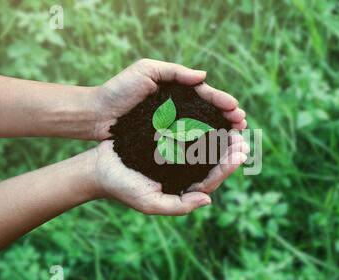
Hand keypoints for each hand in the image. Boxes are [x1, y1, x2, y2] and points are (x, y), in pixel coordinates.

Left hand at [90, 58, 246, 139]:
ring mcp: (170, 125)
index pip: (205, 95)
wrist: (96, 114)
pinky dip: (201, 146)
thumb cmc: (119, 90)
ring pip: (201, 129)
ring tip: (235, 138)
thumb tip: (203, 76)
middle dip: (227, 119)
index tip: (237, 110)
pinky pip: (186, 143)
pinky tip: (213, 151)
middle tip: (242, 125)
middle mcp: (176, 109)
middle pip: (208, 113)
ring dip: (219, 134)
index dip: (222, 102)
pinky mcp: (162, 140)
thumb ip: (174, 71)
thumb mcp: (145, 70)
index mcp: (175, 91)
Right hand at [92, 138, 248, 214]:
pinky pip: (189, 132)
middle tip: (242, 137)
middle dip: (229, 150)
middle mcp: (183, 171)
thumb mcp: (150, 203)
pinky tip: (210, 113)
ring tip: (232, 123)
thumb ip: (179, 206)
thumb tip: (208, 200)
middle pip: (212, 161)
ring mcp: (176, 155)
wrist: (99, 167)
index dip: (227, 167)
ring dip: (219, 135)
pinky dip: (201, 123)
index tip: (240, 154)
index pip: (212, 179)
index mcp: (183, 188)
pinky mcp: (168, 140)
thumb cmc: (123, 188)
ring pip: (204, 145)